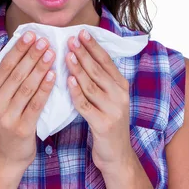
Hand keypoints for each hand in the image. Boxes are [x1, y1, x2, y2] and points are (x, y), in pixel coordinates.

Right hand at [0, 31, 55, 181]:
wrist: (7, 157)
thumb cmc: (9, 123)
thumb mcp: (2, 101)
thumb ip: (10, 81)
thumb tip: (24, 51)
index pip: (5, 66)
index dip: (18, 49)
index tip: (31, 35)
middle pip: (16, 73)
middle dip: (31, 55)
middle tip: (44, 40)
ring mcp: (7, 116)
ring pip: (26, 87)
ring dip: (40, 68)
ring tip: (51, 53)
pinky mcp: (21, 128)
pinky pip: (36, 104)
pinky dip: (45, 88)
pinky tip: (54, 76)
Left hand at [65, 29, 135, 171]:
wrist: (117, 155)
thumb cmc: (108, 122)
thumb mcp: (110, 98)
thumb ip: (101, 80)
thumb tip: (83, 56)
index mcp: (122, 86)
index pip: (106, 61)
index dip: (93, 46)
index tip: (81, 33)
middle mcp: (120, 95)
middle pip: (98, 70)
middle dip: (83, 53)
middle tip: (70, 39)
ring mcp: (113, 110)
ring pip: (91, 85)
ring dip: (78, 69)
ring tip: (67, 55)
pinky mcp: (103, 124)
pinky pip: (85, 105)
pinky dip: (76, 92)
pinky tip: (67, 81)